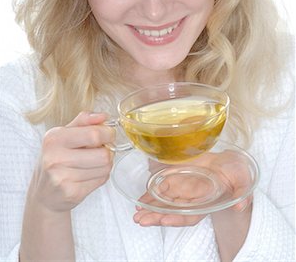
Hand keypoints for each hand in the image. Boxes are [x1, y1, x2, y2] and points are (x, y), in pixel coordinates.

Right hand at [29, 111, 114, 212]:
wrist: (43, 194)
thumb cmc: (56, 159)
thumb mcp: (63, 135)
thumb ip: (83, 121)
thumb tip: (103, 116)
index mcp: (54, 138)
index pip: (93, 134)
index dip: (108, 133)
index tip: (109, 133)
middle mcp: (55, 158)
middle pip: (103, 154)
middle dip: (108, 150)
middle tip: (103, 148)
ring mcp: (63, 178)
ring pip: (105, 167)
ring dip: (105, 163)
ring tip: (94, 162)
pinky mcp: (72, 193)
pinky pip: (101, 180)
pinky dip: (101, 175)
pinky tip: (89, 174)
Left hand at [133, 150, 252, 226]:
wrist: (229, 161)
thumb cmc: (236, 172)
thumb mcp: (243, 181)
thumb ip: (242, 192)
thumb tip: (240, 205)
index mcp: (207, 202)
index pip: (190, 214)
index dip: (177, 218)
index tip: (163, 219)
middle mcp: (193, 199)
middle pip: (173, 211)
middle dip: (156, 216)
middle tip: (140, 219)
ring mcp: (184, 189)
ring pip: (165, 201)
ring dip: (150, 207)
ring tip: (137, 211)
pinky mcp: (179, 177)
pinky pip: (163, 187)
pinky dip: (152, 193)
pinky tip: (141, 198)